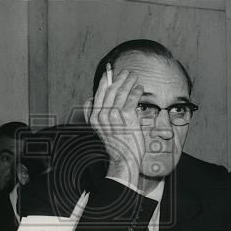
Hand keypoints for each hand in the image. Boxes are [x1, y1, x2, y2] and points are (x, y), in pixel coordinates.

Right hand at [86, 68, 144, 189]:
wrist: (124, 159)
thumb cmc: (116, 144)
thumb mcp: (100, 129)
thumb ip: (95, 114)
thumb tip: (91, 99)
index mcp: (94, 117)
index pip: (98, 93)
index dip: (104, 81)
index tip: (109, 73)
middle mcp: (102, 115)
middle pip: (111, 90)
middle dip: (119, 78)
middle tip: (127, 72)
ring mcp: (114, 115)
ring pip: (121, 92)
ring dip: (129, 82)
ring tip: (135, 77)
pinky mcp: (127, 117)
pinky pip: (132, 99)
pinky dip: (136, 92)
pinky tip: (139, 88)